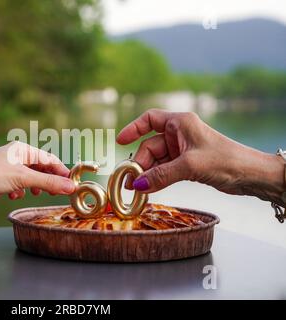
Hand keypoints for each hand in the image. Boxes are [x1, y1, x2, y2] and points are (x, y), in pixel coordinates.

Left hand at [0, 141, 74, 211]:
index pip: (50, 160)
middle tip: (58, 194)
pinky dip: (20, 192)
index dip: (62, 172)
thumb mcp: (23, 179)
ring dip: (36, 187)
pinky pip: (18, 187)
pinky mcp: (1, 182)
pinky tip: (15, 196)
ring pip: (30, 179)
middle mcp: (16, 158)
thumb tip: (71, 187)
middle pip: (41, 169)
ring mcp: (8, 170)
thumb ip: (48, 182)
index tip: (73, 185)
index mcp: (23, 150)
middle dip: (50, 181)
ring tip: (38, 194)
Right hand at [117, 109, 283, 203]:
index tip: (120, 141)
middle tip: (130, 182)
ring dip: (147, 174)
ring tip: (136, 189)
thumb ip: (161, 175)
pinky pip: (164, 170)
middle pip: (150, 145)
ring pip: (156, 160)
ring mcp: (183, 150)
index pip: (150, 119)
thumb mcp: (190, 166)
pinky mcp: (187, 164)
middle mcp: (180, 133)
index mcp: (180, 122)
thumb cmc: (226, 160)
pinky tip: (148, 189)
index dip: (133, 128)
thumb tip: (137, 185)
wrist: (251, 175)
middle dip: (140, 163)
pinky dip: (157, 179)